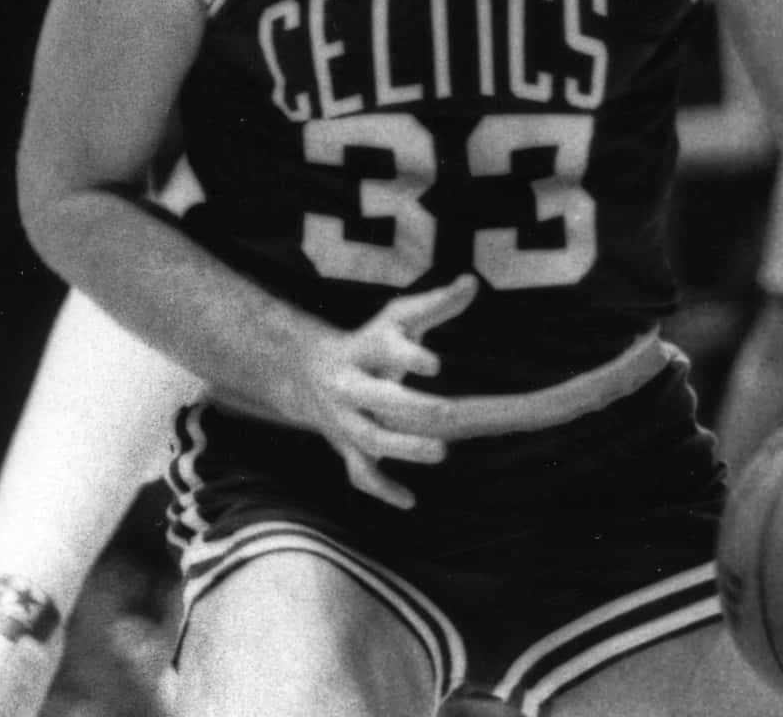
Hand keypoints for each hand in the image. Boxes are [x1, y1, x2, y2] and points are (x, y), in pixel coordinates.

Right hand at [283, 274, 480, 510]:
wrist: (309, 372)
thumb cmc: (373, 341)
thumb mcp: (399, 318)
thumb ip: (437, 305)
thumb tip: (473, 282)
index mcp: (365, 348)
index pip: (385, 349)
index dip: (409, 357)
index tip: (436, 364)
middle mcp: (350, 383)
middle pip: (378, 398)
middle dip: (412, 408)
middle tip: (449, 414)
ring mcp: (345, 418)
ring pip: (370, 438)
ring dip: (404, 448)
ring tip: (442, 452)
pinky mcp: (346, 446)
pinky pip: (360, 472)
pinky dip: (382, 488)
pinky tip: (410, 501)